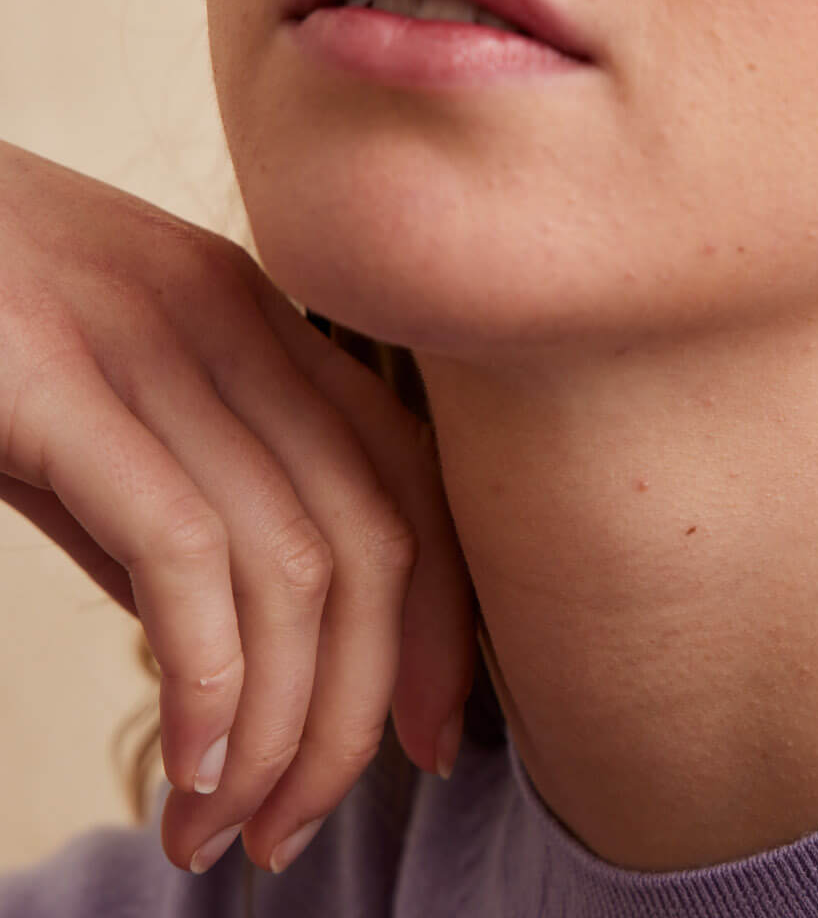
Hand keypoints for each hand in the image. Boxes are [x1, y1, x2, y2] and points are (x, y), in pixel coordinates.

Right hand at [0, 140, 476, 874]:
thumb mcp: (89, 406)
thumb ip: (172, 502)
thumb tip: (232, 646)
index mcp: (257, 315)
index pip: (406, 475)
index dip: (443, 616)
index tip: (433, 734)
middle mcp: (230, 316)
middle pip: (374, 535)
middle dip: (360, 705)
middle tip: (298, 824)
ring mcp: (146, 339)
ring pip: (295, 561)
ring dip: (277, 727)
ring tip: (228, 828)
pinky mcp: (47, 375)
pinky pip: (182, 550)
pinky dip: (206, 679)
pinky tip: (186, 762)